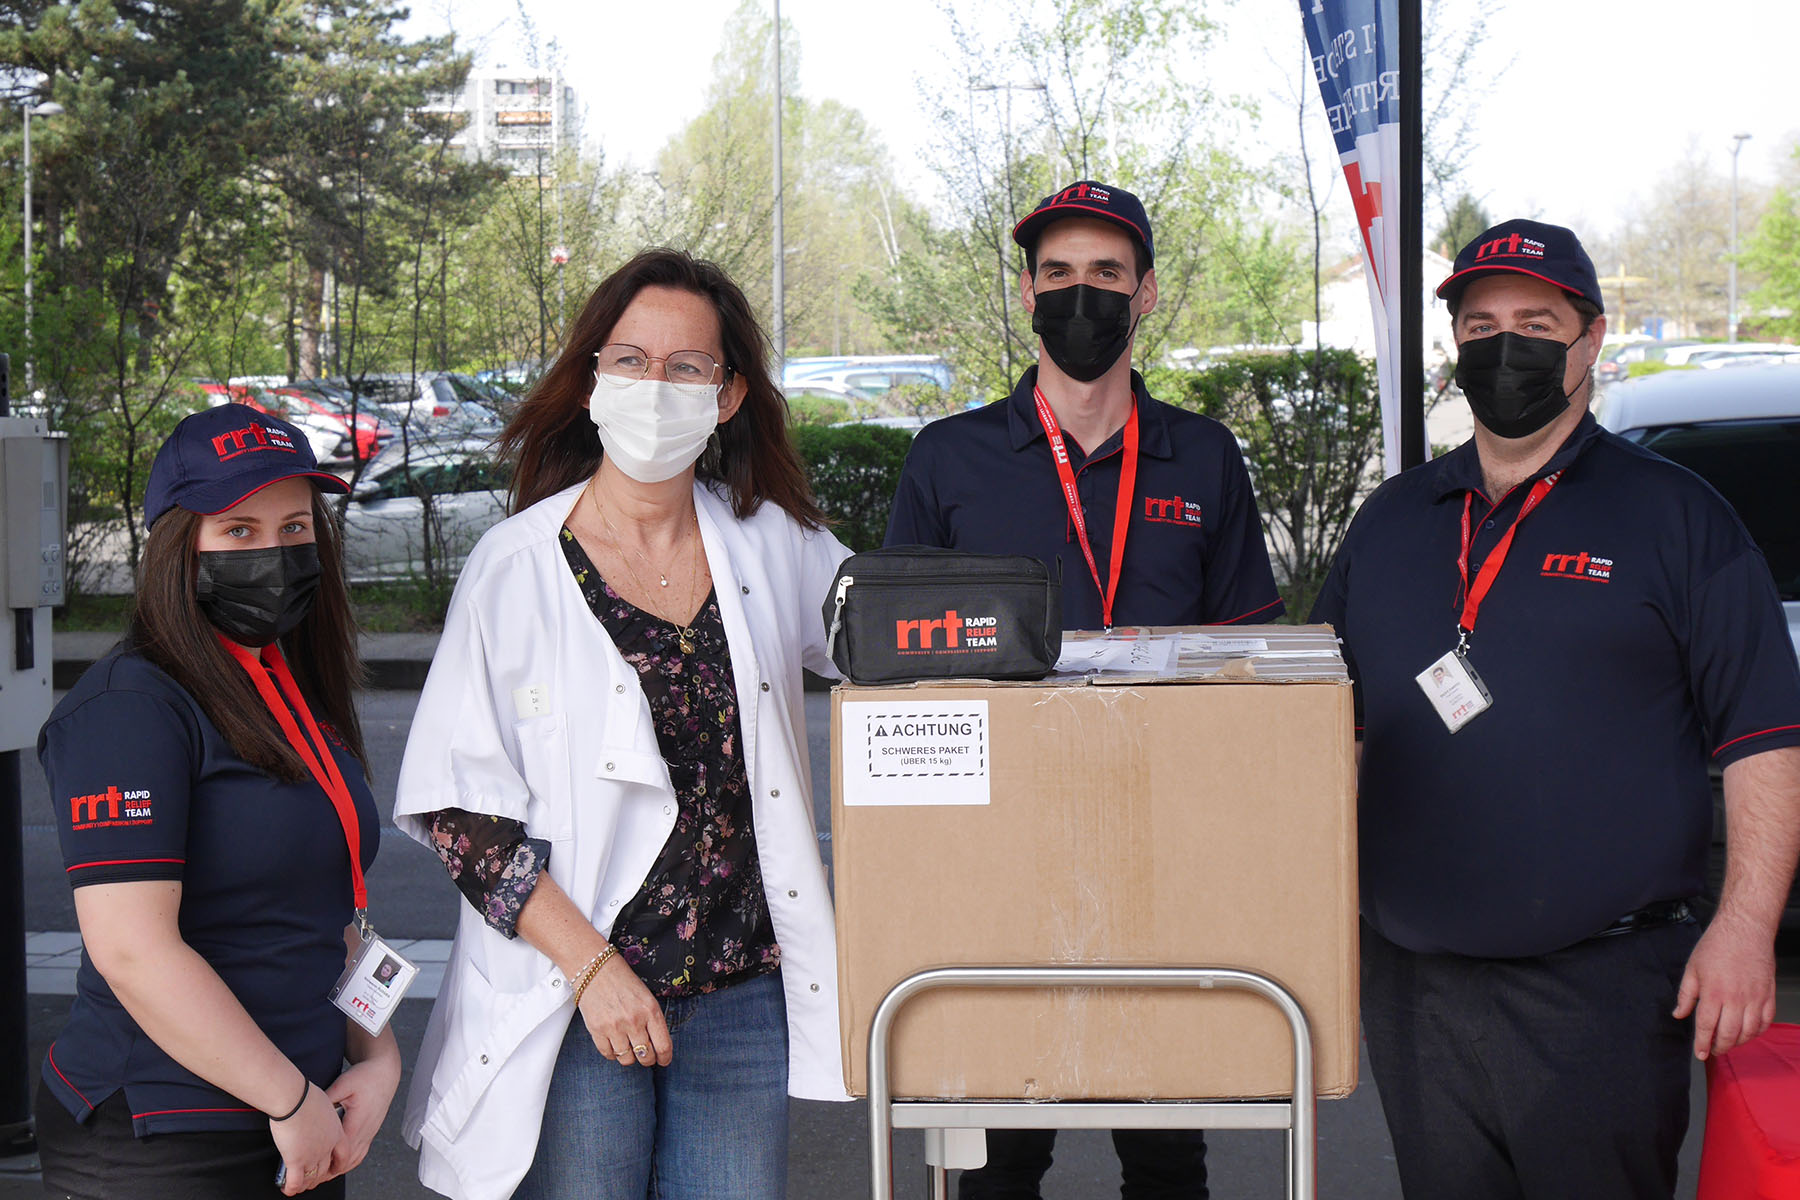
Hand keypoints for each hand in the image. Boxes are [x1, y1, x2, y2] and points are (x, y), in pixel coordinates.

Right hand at [271, 1081, 340, 1195]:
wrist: (294, 1099)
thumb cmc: (305, 1095)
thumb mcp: (324, 1101)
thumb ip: (324, 1112)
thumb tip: (319, 1110)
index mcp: (336, 1131)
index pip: (344, 1153)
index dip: (339, 1163)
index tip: (335, 1167)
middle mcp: (327, 1146)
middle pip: (327, 1168)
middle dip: (320, 1177)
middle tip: (314, 1180)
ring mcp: (313, 1155)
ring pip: (312, 1176)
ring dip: (306, 1183)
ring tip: (300, 1186)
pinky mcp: (296, 1159)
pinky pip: (295, 1180)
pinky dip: (292, 1187)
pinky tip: (288, 1189)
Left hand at [324, 1037, 401, 1177]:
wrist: (385, 1072)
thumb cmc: (367, 1076)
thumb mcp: (344, 1083)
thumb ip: (327, 1098)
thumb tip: (310, 1107)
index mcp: (358, 1121)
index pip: (342, 1150)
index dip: (328, 1162)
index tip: (313, 1168)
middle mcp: (366, 1130)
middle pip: (348, 1159)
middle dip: (331, 1171)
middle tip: (313, 1178)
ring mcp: (370, 1132)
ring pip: (356, 1158)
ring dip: (340, 1169)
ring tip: (324, 1176)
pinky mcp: (371, 1130)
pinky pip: (361, 1153)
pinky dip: (350, 1163)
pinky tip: (341, 1165)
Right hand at [576, 953, 671, 1067]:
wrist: (595, 969)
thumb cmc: (623, 982)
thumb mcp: (646, 997)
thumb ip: (653, 1020)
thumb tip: (657, 1045)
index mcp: (651, 1011)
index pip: (663, 1046)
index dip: (665, 1058)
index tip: (663, 1061)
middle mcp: (634, 1021)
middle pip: (646, 1057)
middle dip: (647, 1059)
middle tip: (645, 1055)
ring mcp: (615, 1027)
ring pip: (627, 1059)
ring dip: (629, 1057)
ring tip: (627, 1046)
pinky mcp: (597, 1030)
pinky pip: (608, 1055)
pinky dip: (612, 1053)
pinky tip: (614, 1043)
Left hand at [1673, 917, 1776, 1059]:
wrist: (1744, 929)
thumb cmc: (1716, 946)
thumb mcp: (1692, 968)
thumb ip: (1685, 995)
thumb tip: (1679, 1014)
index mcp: (1713, 992)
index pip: (1706, 1026)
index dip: (1701, 1043)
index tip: (1699, 1053)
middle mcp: (1735, 999)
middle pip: (1728, 1034)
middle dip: (1720, 1047)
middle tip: (1713, 1050)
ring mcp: (1755, 998)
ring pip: (1749, 1032)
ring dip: (1738, 1042)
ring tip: (1729, 1042)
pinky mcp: (1768, 995)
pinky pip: (1766, 1022)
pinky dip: (1757, 1032)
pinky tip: (1748, 1032)